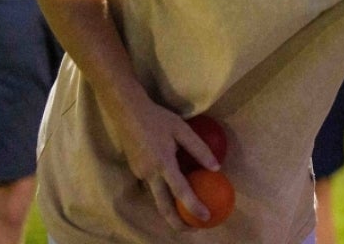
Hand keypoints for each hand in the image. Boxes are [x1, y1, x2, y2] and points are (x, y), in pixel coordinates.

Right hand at [102, 97, 220, 228]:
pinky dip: (164, 196)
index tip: (205, 218)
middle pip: (163, 206)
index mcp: (163, 163)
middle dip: (177, 223)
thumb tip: (216, 167)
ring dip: (170, 211)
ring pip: (156, 198)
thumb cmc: (158, 119)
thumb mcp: (182, 129)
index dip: (193, 206)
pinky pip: (152, 188)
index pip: (180, 191)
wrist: (127, 112)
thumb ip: (199, 149)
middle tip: (193, 230)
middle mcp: (149, 174)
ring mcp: (140, 174)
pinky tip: (174, 195)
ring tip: (187, 215)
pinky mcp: (136, 171)